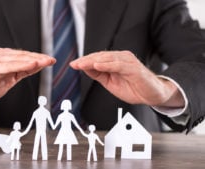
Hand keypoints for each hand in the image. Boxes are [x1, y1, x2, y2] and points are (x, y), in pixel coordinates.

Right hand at [0, 48, 55, 105]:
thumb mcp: (9, 80)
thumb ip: (21, 73)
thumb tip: (35, 68)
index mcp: (5, 59)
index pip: (25, 57)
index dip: (39, 59)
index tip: (50, 60)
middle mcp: (1, 56)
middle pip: (24, 56)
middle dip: (39, 58)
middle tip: (51, 60)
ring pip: (19, 59)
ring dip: (33, 60)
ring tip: (45, 61)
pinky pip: (10, 65)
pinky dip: (22, 65)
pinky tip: (31, 65)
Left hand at [70, 51, 184, 106]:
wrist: (152, 95)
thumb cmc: (133, 88)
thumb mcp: (110, 82)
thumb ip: (98, 75)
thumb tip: (84, 69)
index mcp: (115, 61)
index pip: (97, 58)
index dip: (85, 61)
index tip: (73, 64)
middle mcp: (121, 58)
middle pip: (100, 56)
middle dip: (86, 60)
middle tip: (75, 64)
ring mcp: (128, 62)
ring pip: (107, 58)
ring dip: (93, 61)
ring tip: (82, 64)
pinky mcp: (134, 68)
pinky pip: (118, 65)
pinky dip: (107, 64)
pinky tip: (97, 66)